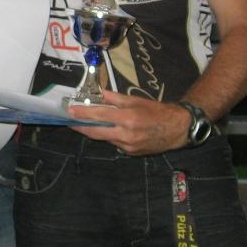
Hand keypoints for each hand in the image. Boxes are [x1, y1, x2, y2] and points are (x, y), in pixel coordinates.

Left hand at [68, 90, 190, 154]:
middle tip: (70, 121)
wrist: (176, 129)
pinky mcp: (130, 153)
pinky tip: (109, 130)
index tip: (70, 111)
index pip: (100, 116)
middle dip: (81, 127)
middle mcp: (126, 134)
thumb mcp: (136, 100)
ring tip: (85, 123)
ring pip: (105, 138)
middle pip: (96, 132)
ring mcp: (128, 146)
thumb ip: (115, 98)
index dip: (83, 114)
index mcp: (128, 118)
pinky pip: (114, 143)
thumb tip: (98, 94)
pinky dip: (109, 136)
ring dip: (95, 131)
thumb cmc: (156, 111)